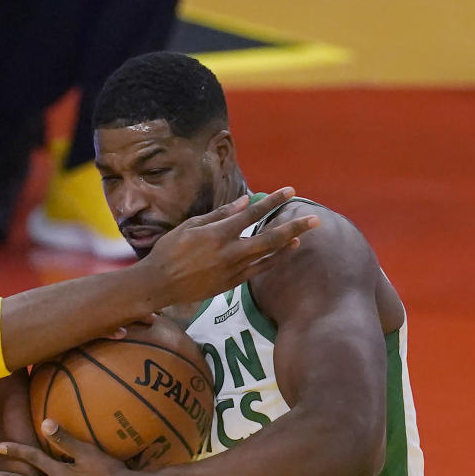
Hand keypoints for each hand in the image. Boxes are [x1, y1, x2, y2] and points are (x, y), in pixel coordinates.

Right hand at [142, 189, 318, 308]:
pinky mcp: (233, 282)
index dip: (273, 202)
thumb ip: (220, 214)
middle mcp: (230, 251)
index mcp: (218, 233)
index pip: (253, 214)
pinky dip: (276, 259)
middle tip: (314, 218)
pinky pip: (261, 269)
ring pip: (269, 254)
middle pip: (270, 237)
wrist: (160, 284)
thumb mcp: (190, 226)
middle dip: (294, 226)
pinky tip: (287, 250)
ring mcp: (234, 269)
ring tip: (305, 233)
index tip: (290, 191)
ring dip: (289, 242)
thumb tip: (245, 202)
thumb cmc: (170, 250)